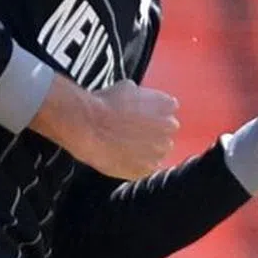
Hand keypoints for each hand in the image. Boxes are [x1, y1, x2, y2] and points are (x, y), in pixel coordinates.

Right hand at [29, 77, 179, 179]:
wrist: (89, 126)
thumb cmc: (105, 104)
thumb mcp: (127, 87)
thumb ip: (141, 96)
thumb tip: (138, 97)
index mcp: (167, 105)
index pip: (169, 109)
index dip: (154, 112)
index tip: (142, 116)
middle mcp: (169, 128)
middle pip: (166, 131)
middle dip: (153, 132)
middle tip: (133, 132)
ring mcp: (159, 150)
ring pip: (158, 152)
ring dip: (147, 150)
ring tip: (126, 146)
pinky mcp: (146, 169)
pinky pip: (145, 168)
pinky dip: (137, 165)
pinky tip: (122, 158)